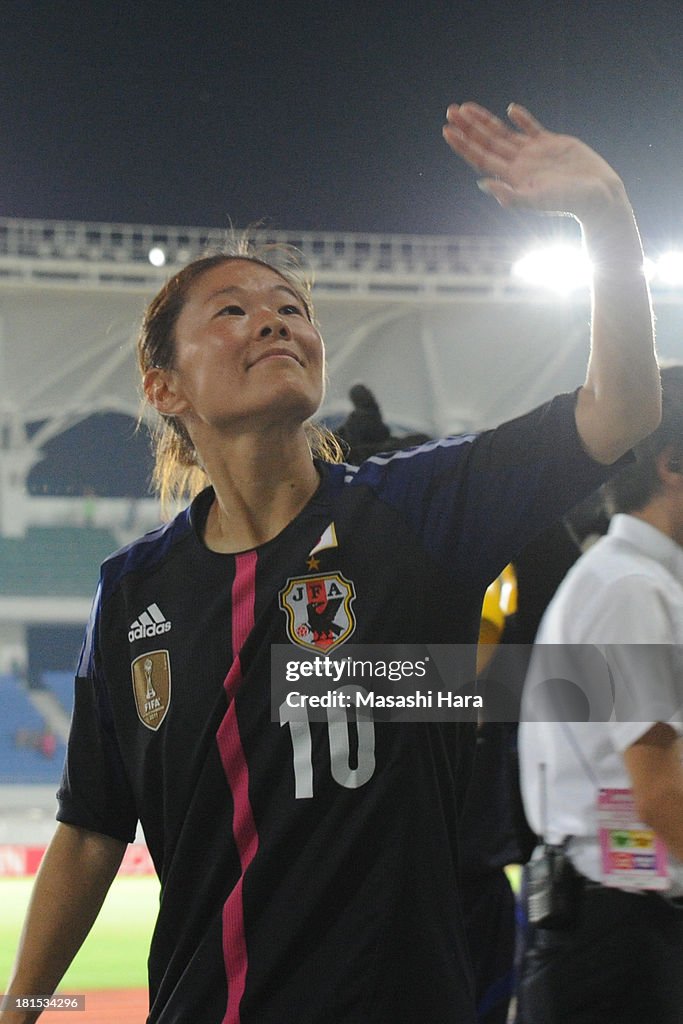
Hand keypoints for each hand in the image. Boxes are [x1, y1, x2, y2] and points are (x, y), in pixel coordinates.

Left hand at [442, 102, 626, 221]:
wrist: (597, 197)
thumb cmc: (568, 202)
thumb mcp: (536, 200)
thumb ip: (510, 195)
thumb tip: (482, 184)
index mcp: (512, 177)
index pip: (481, 158)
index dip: (463, 144)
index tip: (447, 130)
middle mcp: (519, 164)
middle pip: (487, 142)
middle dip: (468, 127)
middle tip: (451, 110)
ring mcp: (534, 153)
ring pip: (503, 133)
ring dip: (485, 120)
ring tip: (467, 107)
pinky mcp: (552, 144)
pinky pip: (532, 128)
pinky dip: (522, 119)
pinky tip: (510, 110)